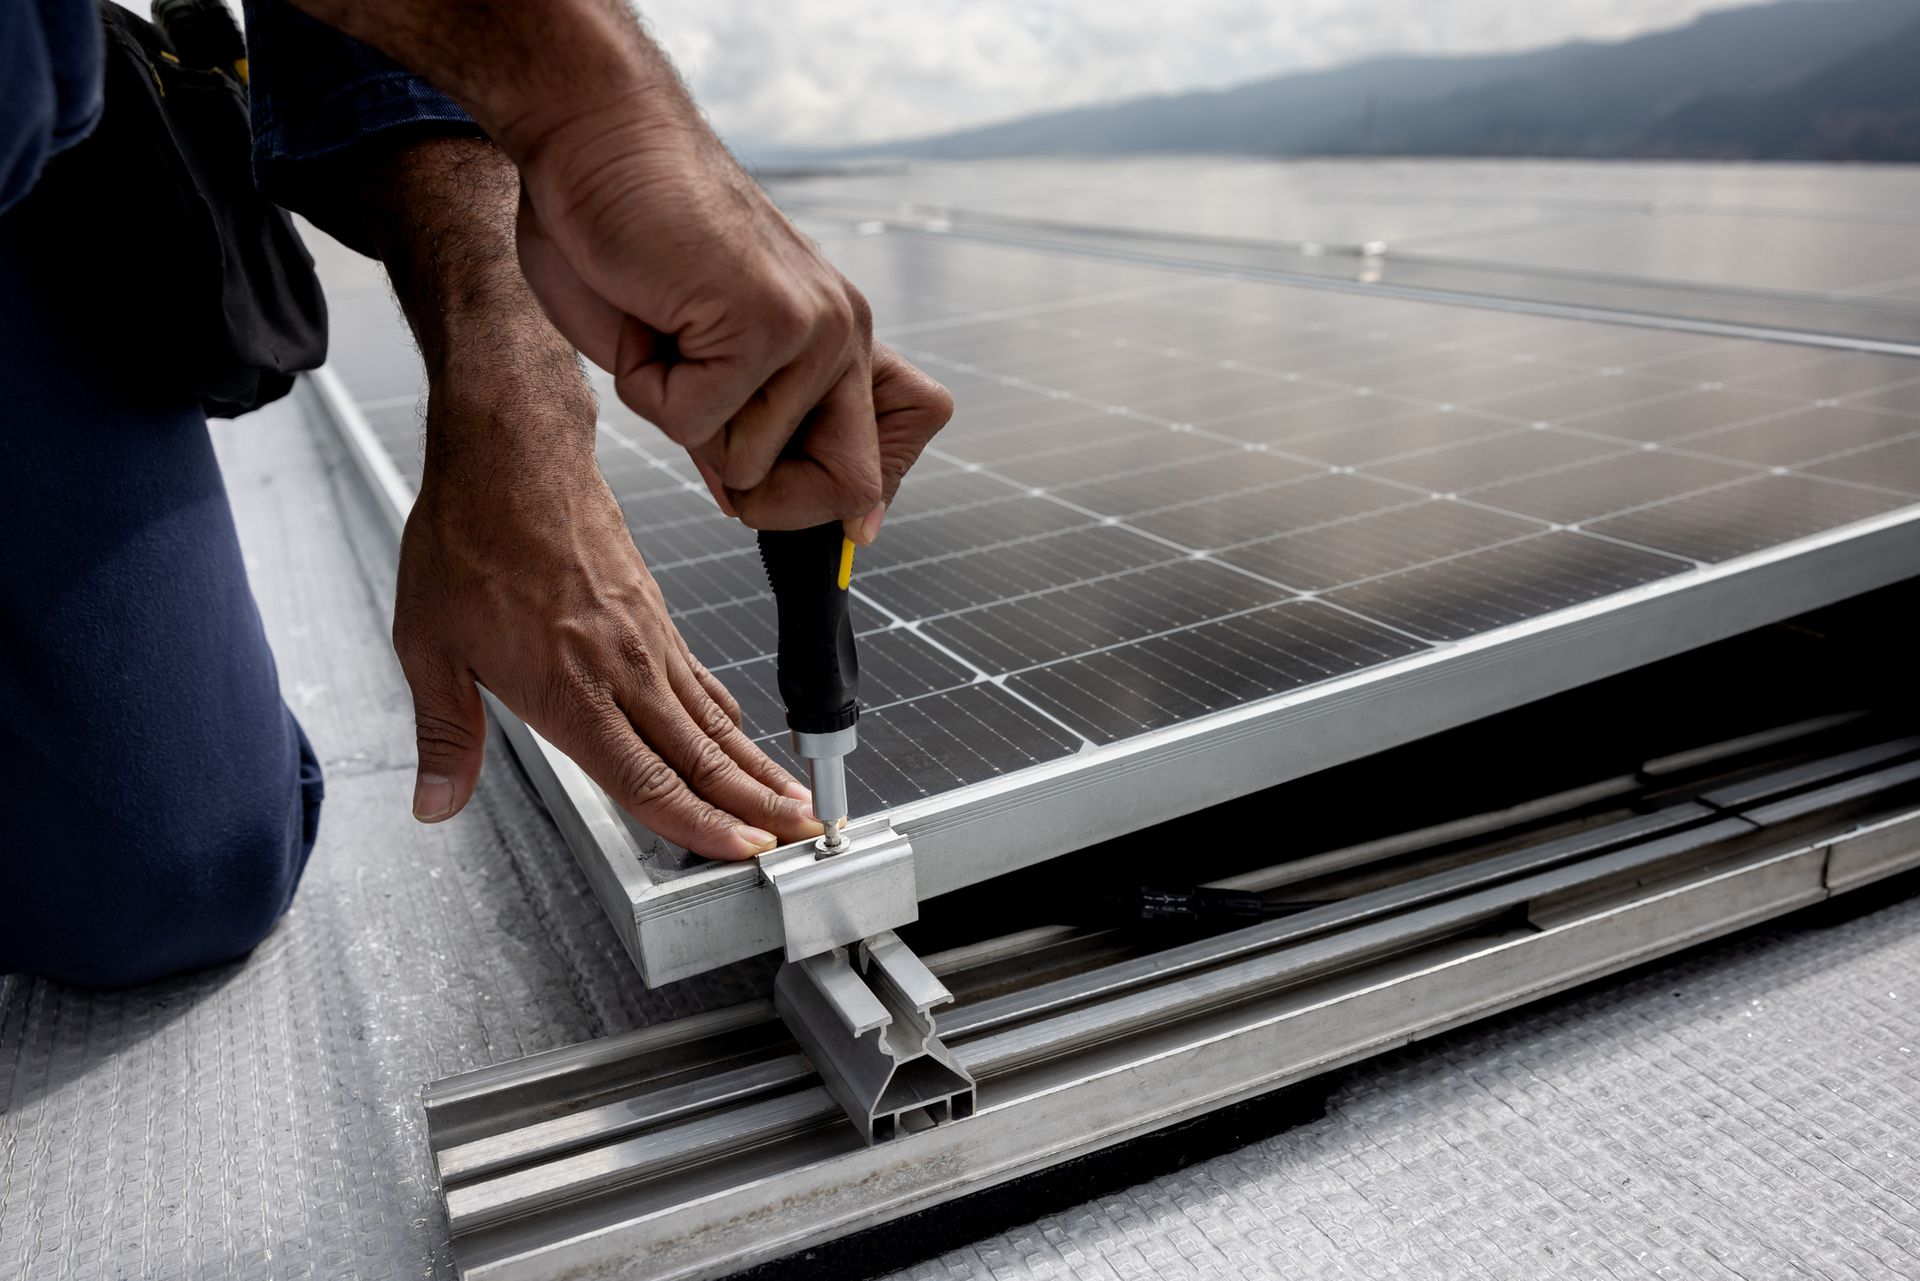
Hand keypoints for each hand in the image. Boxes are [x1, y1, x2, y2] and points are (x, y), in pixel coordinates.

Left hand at [391, 385, 823, 858]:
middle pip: (702, 758)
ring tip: (794, 800)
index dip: (701, 826)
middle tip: (800, 837)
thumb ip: (446, 733)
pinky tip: (743, 734)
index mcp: (571, 691)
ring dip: (757, 768)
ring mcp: (647, 640)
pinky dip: (732, 718)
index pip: (649, 780)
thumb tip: (434, 802)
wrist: (514, 454)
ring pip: (714, 722)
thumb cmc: (471, 538)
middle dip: (757, 807)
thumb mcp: (428, 645)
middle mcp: (623, 670)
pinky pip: (701, 680)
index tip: (743, 852)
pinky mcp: (654, 614)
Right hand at [514, 105, 888, 536]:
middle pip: (851, 486)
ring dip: (676, 416)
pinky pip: (697, 425)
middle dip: (770, 499)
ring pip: (748, 463)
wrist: (592, 135)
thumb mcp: (691, 353)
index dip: (846, 497)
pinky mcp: (768, 323)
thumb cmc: (625, 233)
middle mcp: (845, 333)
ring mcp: (814, 328)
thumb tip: (751, 501)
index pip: (905, 437)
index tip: (796, 508)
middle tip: (702, 428)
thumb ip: (735, 425)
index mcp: (840, 337)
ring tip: (660, 330)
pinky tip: (646, 314)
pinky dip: (647, 388)